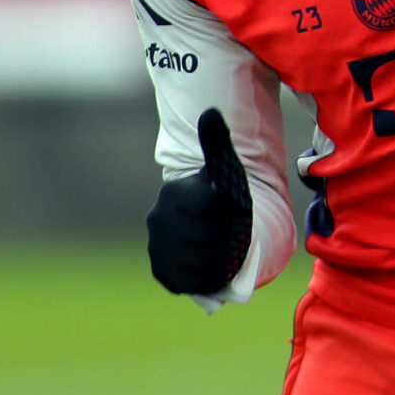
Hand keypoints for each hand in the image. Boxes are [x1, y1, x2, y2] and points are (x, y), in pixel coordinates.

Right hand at [147, 109, 253, 295]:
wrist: (202, 225)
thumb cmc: (218, 195)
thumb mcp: (223, 169)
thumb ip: (217, 144)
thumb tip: (210, 112)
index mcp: (174, 193)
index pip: (213, 206)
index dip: (233, 210)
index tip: (235, 208)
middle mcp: (159, 220)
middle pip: (211, 237)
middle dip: (230, 236)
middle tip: (235, 232)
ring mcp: (158, 248)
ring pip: (204, 262)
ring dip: (224, 259)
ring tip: (228, 249)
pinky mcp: (163, 272)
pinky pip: (194, 282)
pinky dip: (211, 278)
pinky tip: (216, 265)